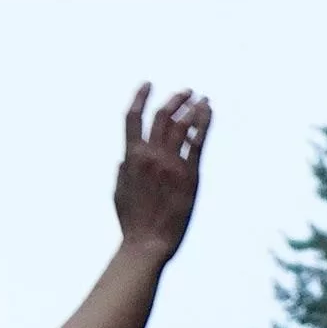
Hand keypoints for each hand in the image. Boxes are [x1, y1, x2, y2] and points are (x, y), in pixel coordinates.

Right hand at [114, 81, 209, 262]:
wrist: (147, 243)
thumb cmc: (131, 223)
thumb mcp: (118, 194)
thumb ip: (121, 172)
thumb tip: (123, 159)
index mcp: (130, 157)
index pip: (132, 116)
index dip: (140, 96)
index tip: (148, 84)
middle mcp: (150, 155)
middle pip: (162, 115)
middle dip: (175, 99)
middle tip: (186, 91)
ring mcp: (171, 163)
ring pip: (182, 123)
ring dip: (192, 106)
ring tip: (201, 99)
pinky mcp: (189, 174)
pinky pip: (198, 140)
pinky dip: (204, 121)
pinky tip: (208, 110)